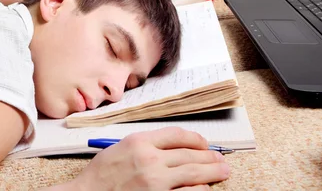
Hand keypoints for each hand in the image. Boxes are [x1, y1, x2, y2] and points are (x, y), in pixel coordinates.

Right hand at [69, 127, 229, 190]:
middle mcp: (149, 159)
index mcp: (139, 142)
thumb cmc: (100, 176)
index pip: (176, 135)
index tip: (203, 143)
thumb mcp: (119, 149)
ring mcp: (155, 181)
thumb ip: (144, 145)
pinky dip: (200, 189)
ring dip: (212, 172)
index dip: (195, 139)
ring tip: (222, 171)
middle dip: (209, 156)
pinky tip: (205, 188)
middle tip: (220, 159)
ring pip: (194, 173)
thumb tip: (170, 148)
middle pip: (189, 154)